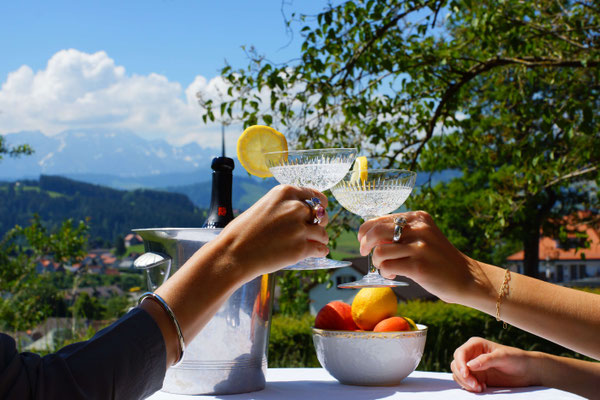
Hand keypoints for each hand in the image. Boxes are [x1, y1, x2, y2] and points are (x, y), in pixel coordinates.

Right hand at [217, 184, 329, 278]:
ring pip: (323, 232)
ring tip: (313, 244)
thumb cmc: (243, 232)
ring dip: (320, 239)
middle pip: (320, 214)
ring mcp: (299, 228)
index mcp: (285, 193)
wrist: (233, 253)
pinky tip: (317, 252)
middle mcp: (295, 207)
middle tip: (312, 231)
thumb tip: (304, 214)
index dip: (319, 205)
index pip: (314, 196)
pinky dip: (321, 251)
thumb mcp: (264, 206)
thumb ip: (285, 207)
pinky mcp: (301, 248)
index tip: (319, 211)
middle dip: (319, 223)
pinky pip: (321, 248)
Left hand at [357, 211, 488, 303]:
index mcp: (418, 217)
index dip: (365, 231)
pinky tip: (393, 275)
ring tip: (386, 268)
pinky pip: (387, 267)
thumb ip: (399, 233)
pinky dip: (385, 272)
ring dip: (377, 262)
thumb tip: (369, 237)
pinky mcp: (419, 266)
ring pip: (379, 251)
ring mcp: (420, 247)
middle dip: (365, 244)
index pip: (379, 219)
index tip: (363, 241)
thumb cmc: (437, 258)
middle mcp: (419, 228)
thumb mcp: (422, 237)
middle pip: (375, 231)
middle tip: (365, 253)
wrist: (467, 277)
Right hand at [451, 337, 539, 391]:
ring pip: (458, 374)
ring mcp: (473, 366)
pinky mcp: (476, 377)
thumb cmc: (516, 359)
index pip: (460, 353)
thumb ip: (486, 360)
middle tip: (475, 385)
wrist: (527, 371)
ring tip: (480, 387)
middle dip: (463, 376)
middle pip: (456, 365)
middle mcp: (471, 355)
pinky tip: (482, 388)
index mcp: (476, 345)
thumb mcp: (503, 357)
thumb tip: (469, 365)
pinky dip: (470, 387)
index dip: (460, 364)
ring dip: (466, 383)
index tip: (466, 374)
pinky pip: (465, 382)